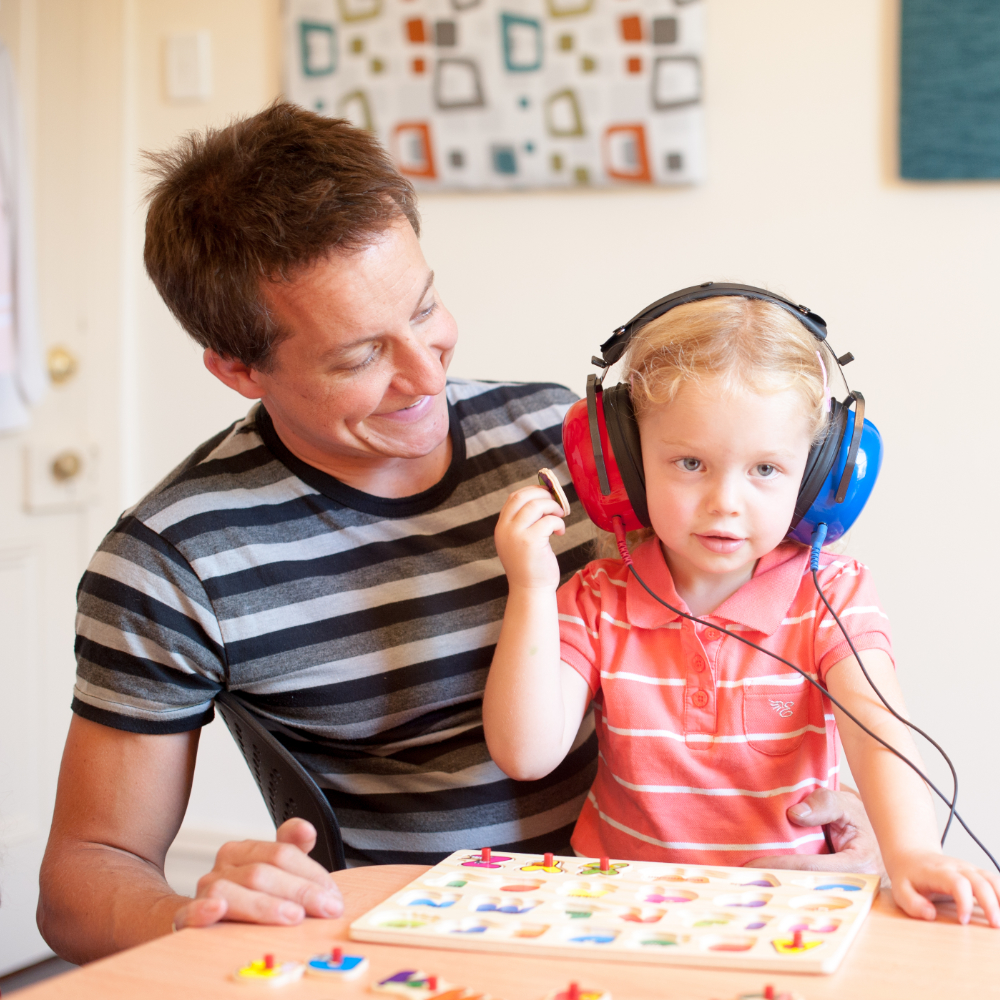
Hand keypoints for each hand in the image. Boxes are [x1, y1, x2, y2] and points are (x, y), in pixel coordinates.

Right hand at [171, 818, 342, 929]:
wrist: (201, 917)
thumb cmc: (248, 896)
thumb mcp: (273, 871)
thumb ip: (290, 848)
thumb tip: (307, 830)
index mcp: (243, 851)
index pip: (282, 853)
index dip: (311, 874)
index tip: (333, 896)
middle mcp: (222, 867)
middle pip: (262, 872)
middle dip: (299, 892)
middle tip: (325, 909)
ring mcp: (203, 892)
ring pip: (232, 891)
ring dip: (264, 906)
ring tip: (293, 917)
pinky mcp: (185, 919)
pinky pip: (188, 913)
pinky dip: (203, 911)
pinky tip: (218, 909)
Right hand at [494, 486, 566, 589]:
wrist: (530, 590)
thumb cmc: (530, 566)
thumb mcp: (520, 540)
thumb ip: (525, 522)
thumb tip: (544, 499)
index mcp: (501, 527)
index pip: (514, 497)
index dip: (532, 491)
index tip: (546, 495)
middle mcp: (505, 529)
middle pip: (523, 496)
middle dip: (543, 494)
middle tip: (556, 502)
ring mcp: (516, 535)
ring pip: (536, 505)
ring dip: (552, 507)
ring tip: (559, 516)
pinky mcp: (531, 541)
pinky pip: (549, 520)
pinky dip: (558, 522)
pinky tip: (560, 532)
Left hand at [745, 787, 884, 876]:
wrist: (871, 834)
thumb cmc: (861, 820)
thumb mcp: (847, 804)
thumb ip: (825, 803)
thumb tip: (794, 814)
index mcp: (859, 866)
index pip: (813, 868)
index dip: (782, 866)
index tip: (754, 864)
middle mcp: (852, 885)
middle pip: (806, 885)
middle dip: (774, 882)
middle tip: (743, 878)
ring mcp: (839, 891)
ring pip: (804, 890)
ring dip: (777, 885)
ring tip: (747, 880)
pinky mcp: (828, 890)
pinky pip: (805, 888)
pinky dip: (784, 882)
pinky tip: (762, 879)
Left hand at [887, 849, 999, 926]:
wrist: (911, 856)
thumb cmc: (908, 876)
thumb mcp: (900, 890)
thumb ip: (912, 903)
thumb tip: (930, 915)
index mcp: (938, 872)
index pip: (957, 883)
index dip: (964, 902)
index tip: (963, 921)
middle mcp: (957, 867)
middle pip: (980, 881)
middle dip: (990, 903)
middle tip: (995, 925)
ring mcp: (968, 869)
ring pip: (992, 878)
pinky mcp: (976, 873)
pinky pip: (995, 881)